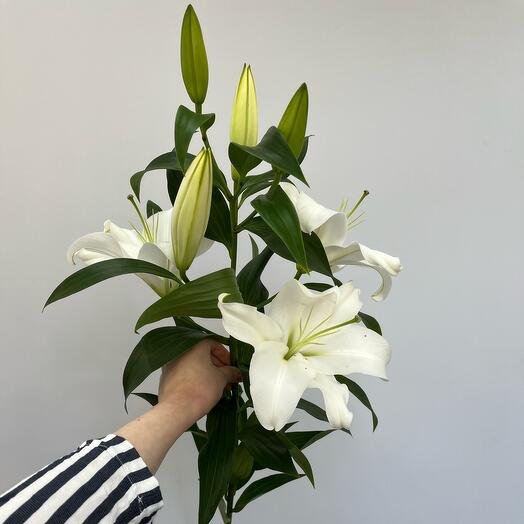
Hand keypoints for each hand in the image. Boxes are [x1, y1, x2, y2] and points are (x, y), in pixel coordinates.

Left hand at [116, 338, 239, 472]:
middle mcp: (180, 352)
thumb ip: (230, 372)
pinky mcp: (165, 378)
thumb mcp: (221, 379)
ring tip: (217, 387)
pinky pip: (184, 374)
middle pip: (203, 354)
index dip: (225, 355)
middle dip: (217, 366)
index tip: (231, 366)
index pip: (213, 344)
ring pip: (193, 365)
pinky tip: (203, 391)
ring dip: (207, 373)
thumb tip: (236, 372)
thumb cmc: (200, 389)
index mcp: (194, 346)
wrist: (177, 409)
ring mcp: (170, 365)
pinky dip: (195, 378)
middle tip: (227, 378)